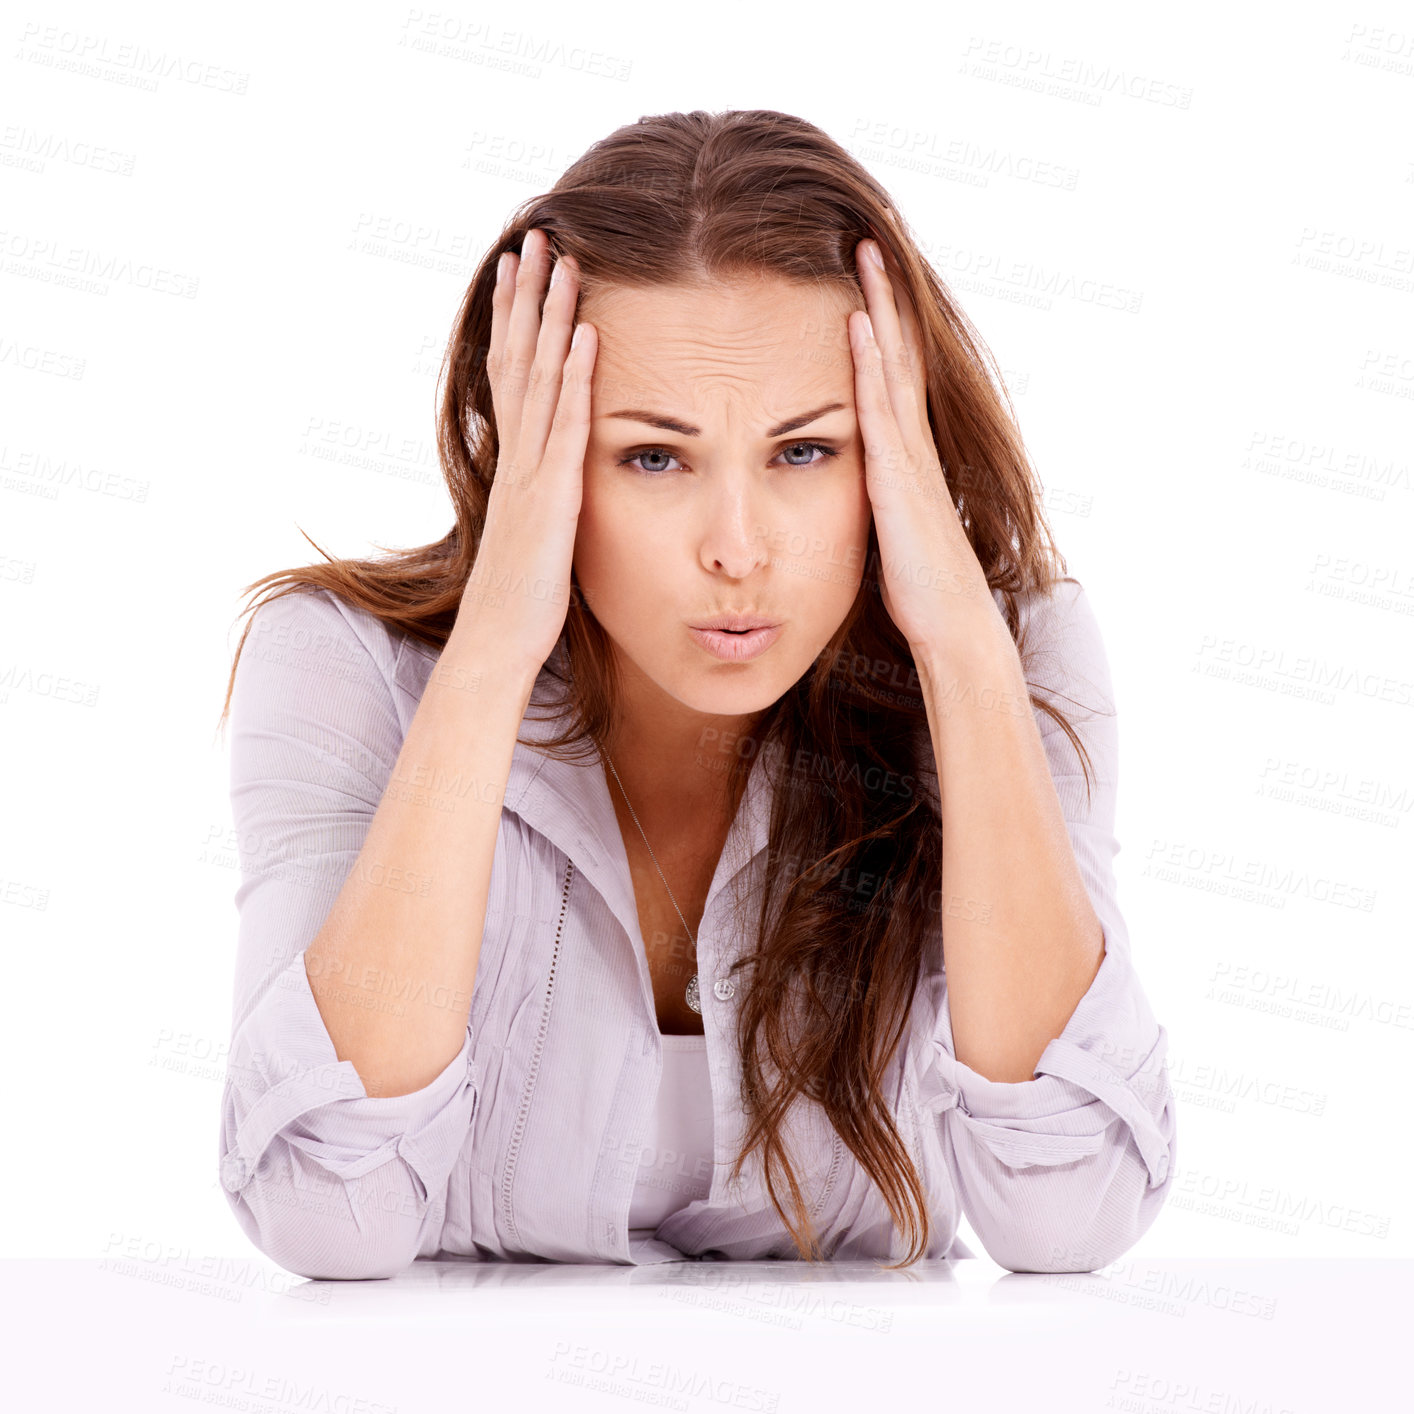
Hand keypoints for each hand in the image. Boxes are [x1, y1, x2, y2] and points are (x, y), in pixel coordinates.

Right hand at [461, 226, 596, 679]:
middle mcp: (516, 456)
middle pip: (518, 358)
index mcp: (515, 462)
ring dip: (550, 318)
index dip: (517, 320)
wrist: (498, 640)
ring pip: (538, 378)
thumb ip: (541, 496)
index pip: (513, 374)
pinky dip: (575, 380)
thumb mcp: (535, 534)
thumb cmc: (520, 597)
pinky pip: (564, 428)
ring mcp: (530, 472)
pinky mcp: (550, 497)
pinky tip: (588, 337)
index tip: (522, 271)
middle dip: (528, 297)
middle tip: (535, 238)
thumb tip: (555, 478)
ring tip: (559, 262)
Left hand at [849, 238, 1001, 662]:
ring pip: (893, 366)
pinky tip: (855, 325)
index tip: (868, 280)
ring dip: (879, 308)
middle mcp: (915, 446)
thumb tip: (863, 489)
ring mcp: (910, 458)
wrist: (952, 626)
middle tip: (867, 238)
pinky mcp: (898, 478)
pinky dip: (868, 364)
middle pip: (899, 353)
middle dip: (884, 295)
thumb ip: (880, 499)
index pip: (895, 376)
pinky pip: (880, 408)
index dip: (885, 326)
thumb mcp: (893, 532)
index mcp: (911, 457)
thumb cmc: (923, 591)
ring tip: (865, 254)